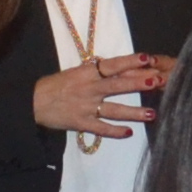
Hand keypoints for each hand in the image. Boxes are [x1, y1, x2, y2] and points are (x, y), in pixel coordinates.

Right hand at [33, 56, 166, 145]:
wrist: (34, 102)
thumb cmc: (58, 84)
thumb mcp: (77, 72)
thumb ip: (98, 71)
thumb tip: (122, 66)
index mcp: (87, 72)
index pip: (112, 65)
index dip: (130, 61)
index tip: (148, 58)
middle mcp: (89, 88)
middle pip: (118, 85)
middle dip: (139, 83)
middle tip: (158, 81)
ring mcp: (86, 107)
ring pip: (114, 109)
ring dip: (134, 112)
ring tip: (152, 114)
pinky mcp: (81, 123)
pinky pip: (101, 128)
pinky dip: (115, 131)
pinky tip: (129, 133)